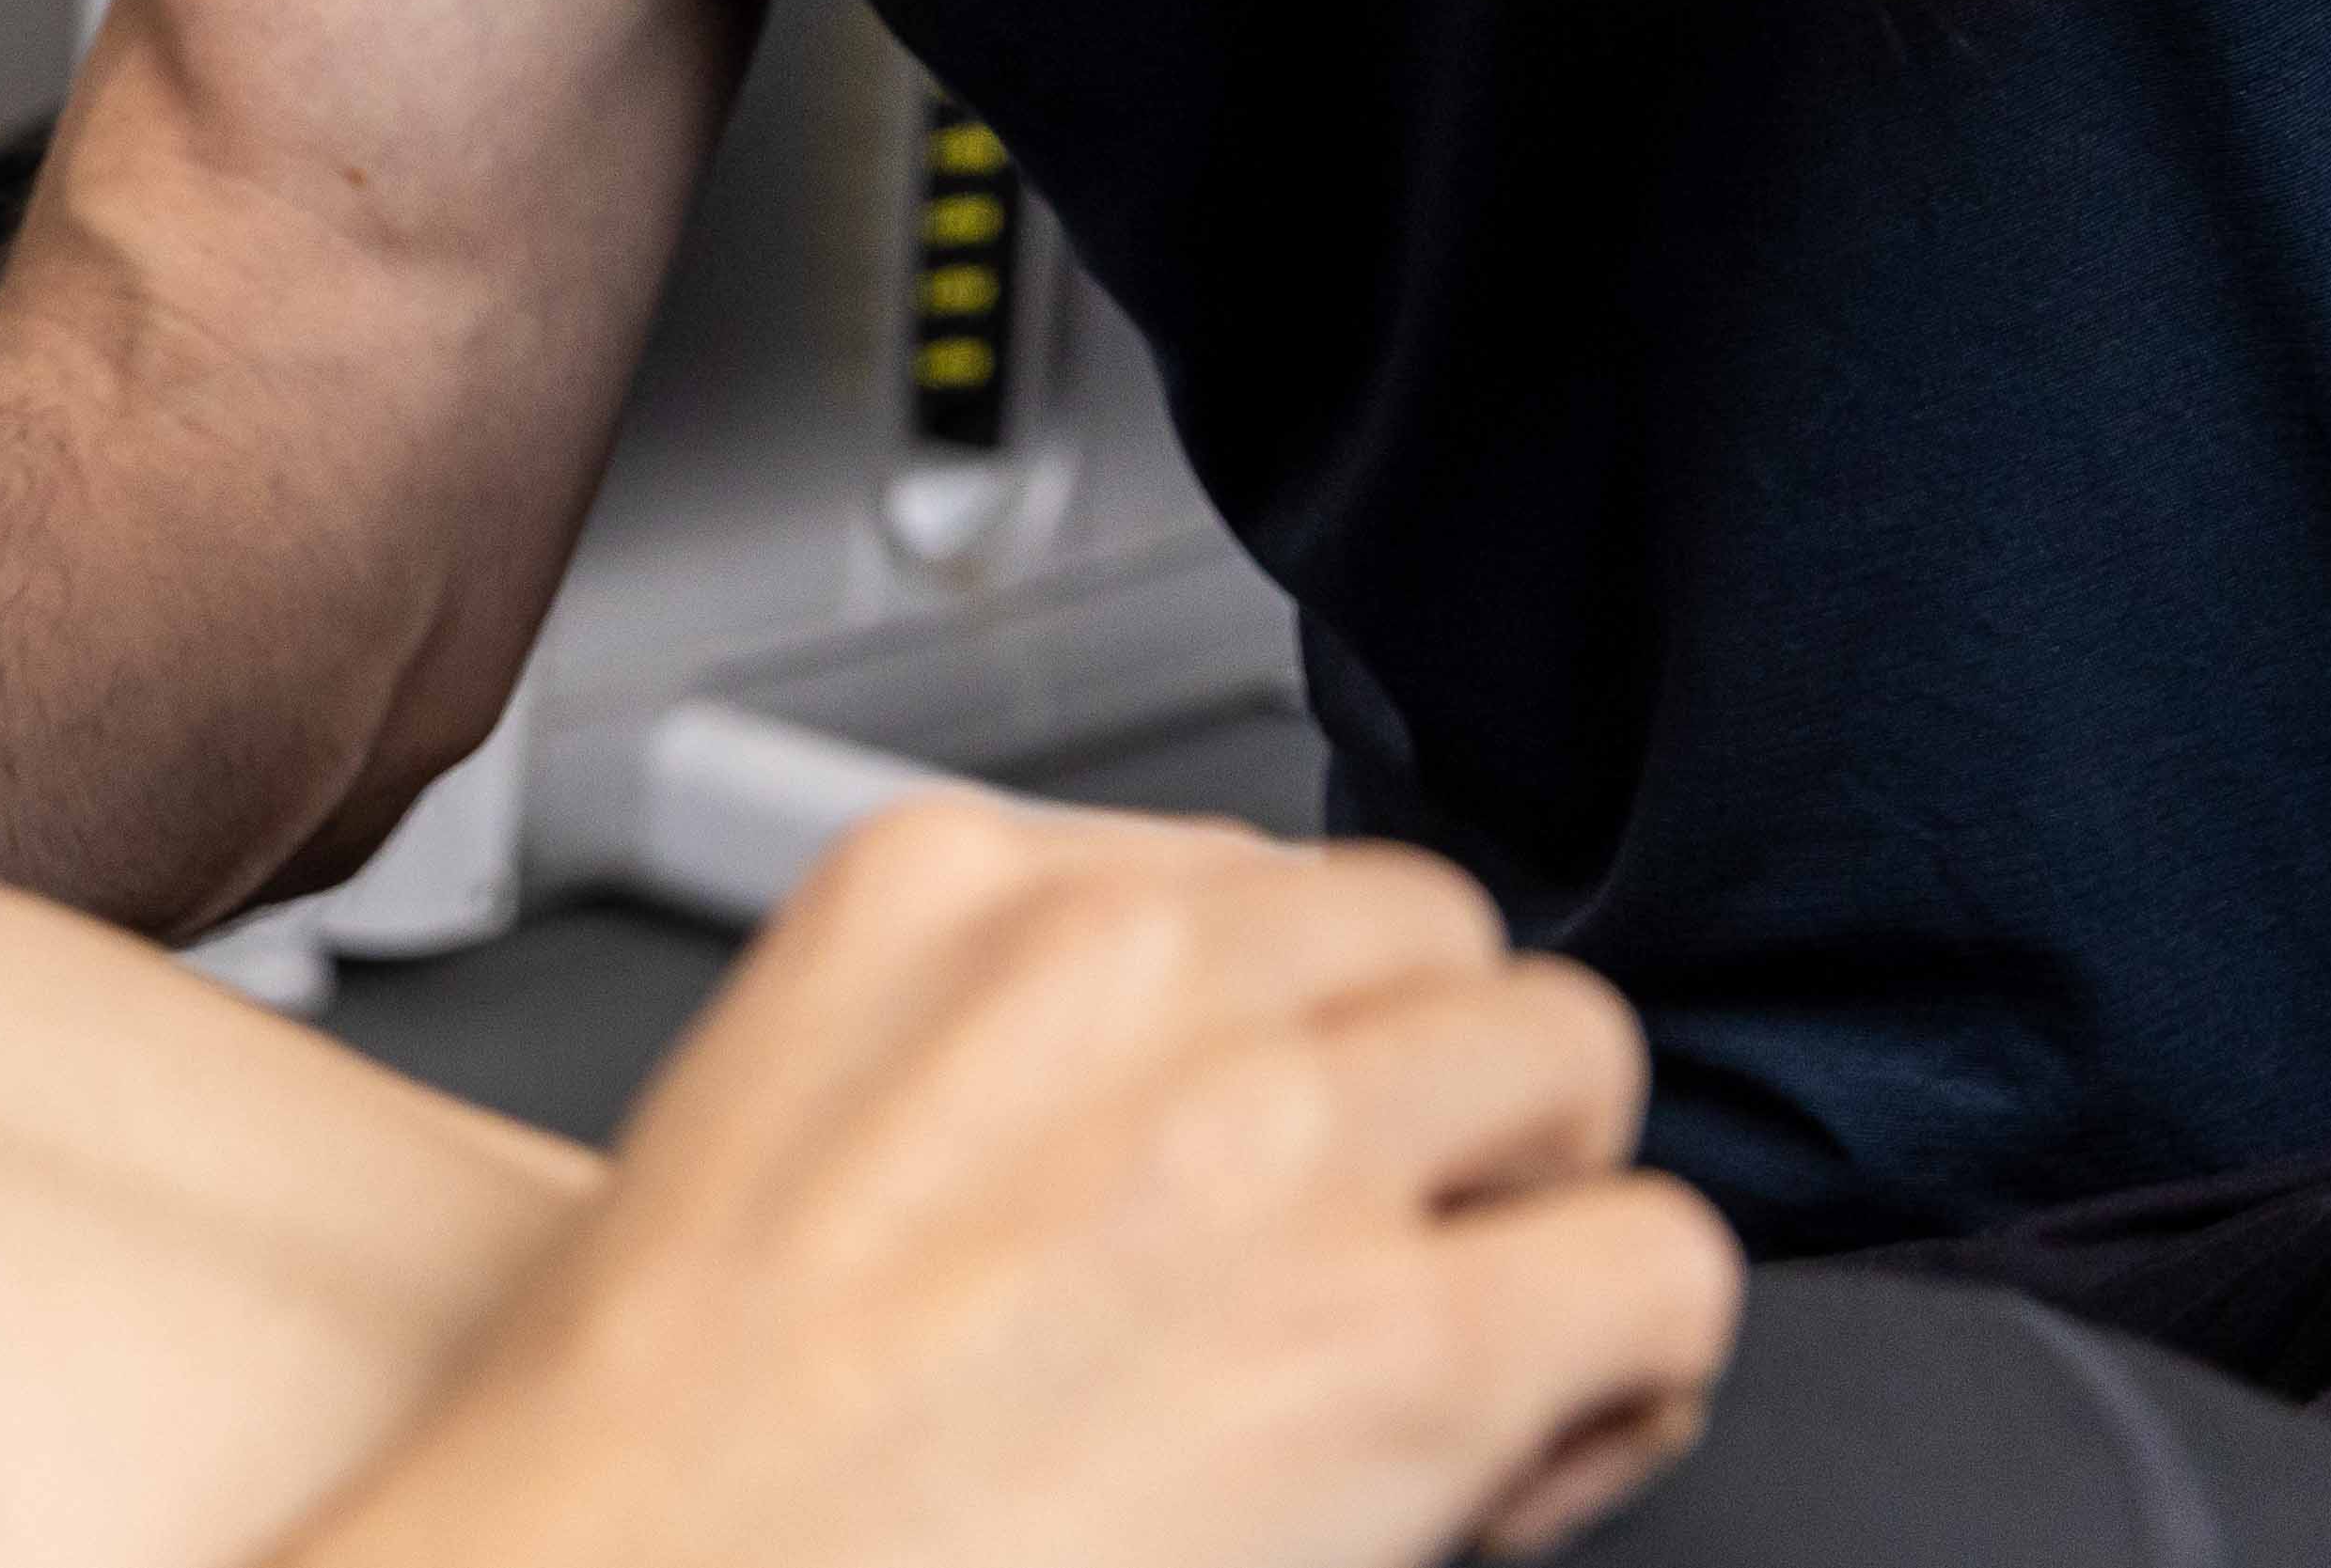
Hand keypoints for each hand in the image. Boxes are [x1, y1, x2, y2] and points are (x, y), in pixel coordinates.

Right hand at [296, 796, 1732, 1567]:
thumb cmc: (670, 1450)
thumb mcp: (785, 1121)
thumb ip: (994, 1042)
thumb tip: (1208, 1078)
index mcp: (941, 888)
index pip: (1249, 880)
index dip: (1280, 1046)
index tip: (1240, 1171)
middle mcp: (1123, 967)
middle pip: (1430, 938)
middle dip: (1425, 1097)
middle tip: (1359, 1262)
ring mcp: (1271, 1136)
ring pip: (1574, 1058)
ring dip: (1530, 1205)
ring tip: (1447, 1356)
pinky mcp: (1399, 1338)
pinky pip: (1660, 1267)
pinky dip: (1618, 1366)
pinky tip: (1505, 1450)